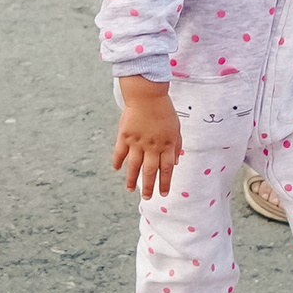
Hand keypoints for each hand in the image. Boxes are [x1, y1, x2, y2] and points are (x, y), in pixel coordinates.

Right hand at [111, 80, 183, 199]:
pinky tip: (116, 169)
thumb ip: (176, 145)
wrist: (147, 94)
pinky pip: (120, 152)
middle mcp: (152, 146)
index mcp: (167, 144)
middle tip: (148, 198)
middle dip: (150, 186)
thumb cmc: (163, 110)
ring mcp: (137, 142)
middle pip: (151, 170)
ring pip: (134, 166)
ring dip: (132, 179)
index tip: (163, 193)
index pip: (167, 168)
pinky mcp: (125, 135)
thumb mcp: (176, 127)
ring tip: (130, 190)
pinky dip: (117, 161)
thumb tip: (176, 162)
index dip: (165, 182)